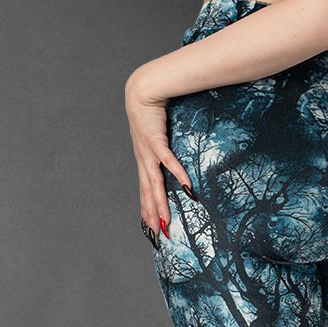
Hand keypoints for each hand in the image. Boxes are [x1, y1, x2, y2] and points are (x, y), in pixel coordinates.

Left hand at [125, 69, 194, 242]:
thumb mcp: (156, 135)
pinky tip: (185, 187)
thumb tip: (175, 160)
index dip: (148, 209)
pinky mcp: (157, 141)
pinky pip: (168, 161)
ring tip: (166, 220)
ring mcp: (149, 152)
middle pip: (148, 193)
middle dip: (153, 215)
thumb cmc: (150, 112)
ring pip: (155, 184)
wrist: (142, 92)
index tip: (152, 227)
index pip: (146, 190)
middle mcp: (144, 160)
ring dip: (161, 203)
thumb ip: (164, 148)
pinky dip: (177, 174)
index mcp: (144, 160)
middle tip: (159, 234)